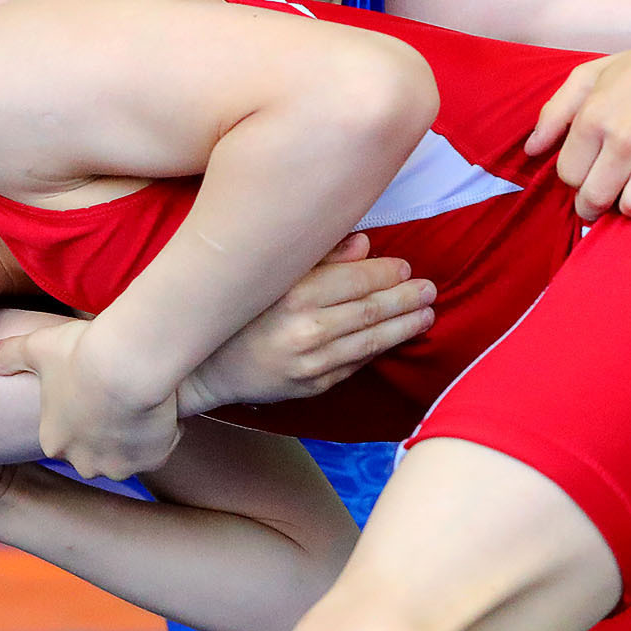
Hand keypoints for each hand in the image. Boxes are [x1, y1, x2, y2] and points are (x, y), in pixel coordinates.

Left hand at [0, 317, 179, 480]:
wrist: (128, 363)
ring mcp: (119, 465)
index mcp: (54, 441)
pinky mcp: (152, 459)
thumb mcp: (37, 348)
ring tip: (137, 400)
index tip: (90, 389)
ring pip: (128, 453)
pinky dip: (161, 432)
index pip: (65, 436)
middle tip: (115, 395)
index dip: (80, 411)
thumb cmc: (78, 353)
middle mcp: (84, 462)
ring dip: (133, 434)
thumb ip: (9, 354)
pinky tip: (157, 406)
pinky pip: (158, 448)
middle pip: (95, 451)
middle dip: (105, 431)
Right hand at [180, 234, 434, 409]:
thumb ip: (316, 257)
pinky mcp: (309, 387)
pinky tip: (392, 338)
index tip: (405, 267)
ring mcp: (308, 364)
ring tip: (426, 314)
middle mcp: (304, 331)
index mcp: (293, 294)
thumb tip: (363, 243)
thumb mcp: (267, 274)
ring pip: (370, 342)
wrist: (200, 367)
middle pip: (371, 311)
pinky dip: (376, 351)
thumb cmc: (234, 312)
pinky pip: (353, 366)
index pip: (358, 280)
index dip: (388, 273)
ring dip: (403, 327)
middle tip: (430, 290)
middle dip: (406, 299)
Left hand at [529, 16, 630, 218]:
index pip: (569, 176)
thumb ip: (555, 112)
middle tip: (612, 192)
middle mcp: (627, 133)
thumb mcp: (592, 76)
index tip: (594, 173)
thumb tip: (531, 151)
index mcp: (595, 116)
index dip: (579, 179)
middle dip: (599, 203)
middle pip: (596, 199)